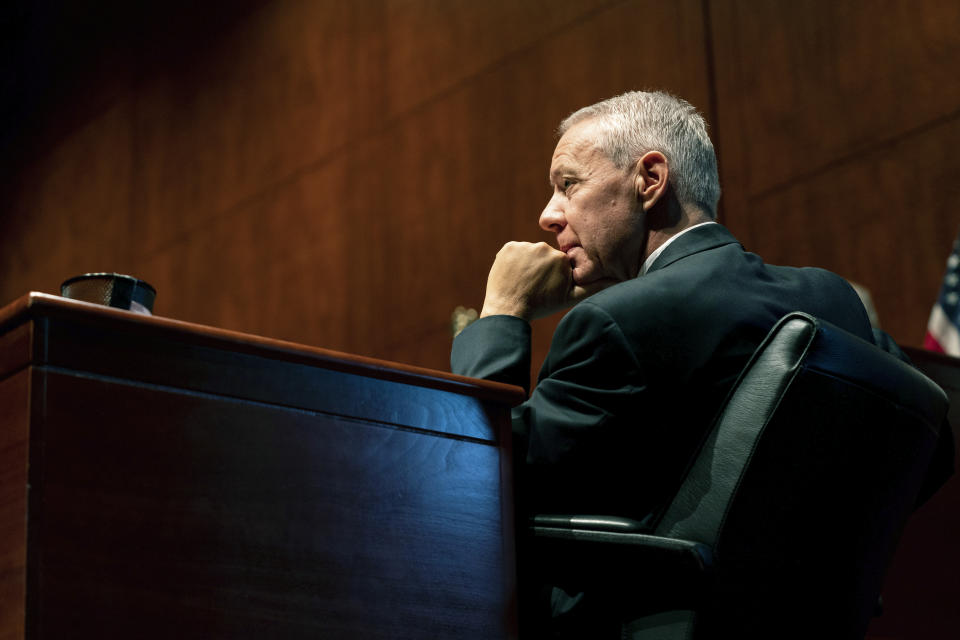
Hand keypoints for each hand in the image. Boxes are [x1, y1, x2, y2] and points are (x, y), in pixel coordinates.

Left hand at [479, 242, 612, 319]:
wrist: (508, 310)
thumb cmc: (541, 305)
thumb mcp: (571, 299)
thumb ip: (594, 287)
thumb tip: (617, 279)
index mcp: (560, 259)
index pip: (560, 262)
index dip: (555, 275)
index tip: (548, 287)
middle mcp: (543, 248)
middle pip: (546, 256)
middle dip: (542, 269)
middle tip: (535, 286)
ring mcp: (523, 246)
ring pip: (530, 253)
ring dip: (528, 264)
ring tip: (524, 282)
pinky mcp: (508, 248)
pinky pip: (515, 251)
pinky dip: (514, 261)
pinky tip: (514, 276)